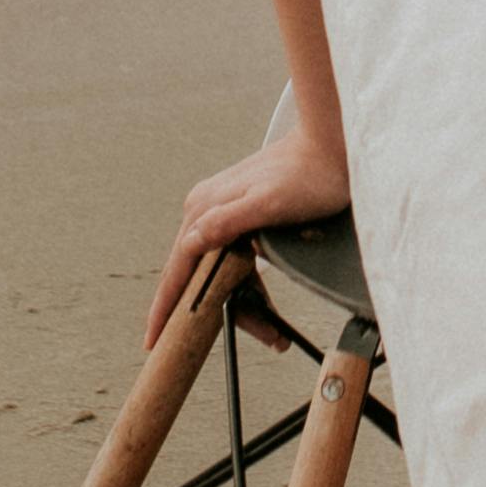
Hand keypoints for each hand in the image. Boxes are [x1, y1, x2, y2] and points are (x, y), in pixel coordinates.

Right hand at [146, 124, 353, 344]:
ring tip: (273, 332)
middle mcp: (205, 210)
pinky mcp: (240, 215)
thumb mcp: (269, 204)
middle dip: (219, 313)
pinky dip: (246, 285)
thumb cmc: (308, 176)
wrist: (332, 145)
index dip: (165, 308)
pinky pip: (232, 261)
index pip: (177, 269)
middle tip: (260, 339)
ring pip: (218, 272)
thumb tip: (190, 243)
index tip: (153, 340)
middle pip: (199, 276)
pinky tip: (264, 302)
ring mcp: (221, 212)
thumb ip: (227, 222)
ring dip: (241, 302)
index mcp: (204, 208)